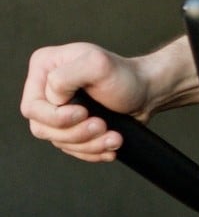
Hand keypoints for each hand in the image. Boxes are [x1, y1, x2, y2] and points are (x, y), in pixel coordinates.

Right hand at [20, 37, 198, 162]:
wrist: (147, 92)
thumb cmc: (125, 76)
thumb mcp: (98, 64)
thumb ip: (66, 76)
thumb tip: (52, 98)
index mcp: (44, 67)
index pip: (33, 107)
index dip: (57, 117)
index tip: (85, 113)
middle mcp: (45, 89)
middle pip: (42, 128)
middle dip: (75, 133)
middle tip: (102, 126)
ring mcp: (56, 110)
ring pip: (58, 141)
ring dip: (88, 144)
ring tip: (113, 138)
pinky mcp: (70, 127)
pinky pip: (71, 148)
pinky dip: (92, 151)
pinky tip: (109, 145)